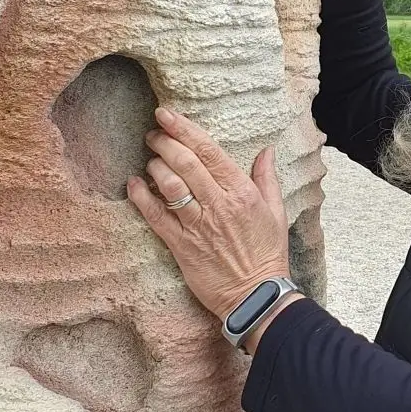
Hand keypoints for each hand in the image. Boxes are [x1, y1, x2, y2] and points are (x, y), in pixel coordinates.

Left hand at [128, 108, 291, 323]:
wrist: (256, 296)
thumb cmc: (267, 255)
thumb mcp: (276, 213)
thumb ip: (267, 179)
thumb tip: (266, 150)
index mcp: (242, 193)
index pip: (210, 152)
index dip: (185, 130)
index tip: (166, 115)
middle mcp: (219, 205)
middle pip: (186, 163)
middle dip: (165, 142)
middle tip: (153, 133)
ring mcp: (198, 226)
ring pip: (169, 186)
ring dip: (155, 166)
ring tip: (151, 159)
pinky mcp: (181, 246)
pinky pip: (156, 217)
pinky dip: (141, 197)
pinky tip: (134, 184)